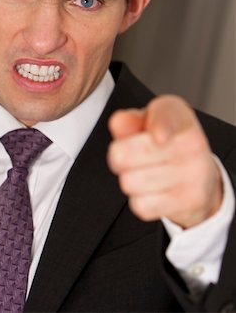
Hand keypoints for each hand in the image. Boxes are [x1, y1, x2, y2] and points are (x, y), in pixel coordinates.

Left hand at [107, 95, 222, 228]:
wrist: (201, 177)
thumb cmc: (168, 142)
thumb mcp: (147, 122)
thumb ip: (129, 120)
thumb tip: (119, 122)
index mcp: (176, 114)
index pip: (167, 117)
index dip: (160, 127)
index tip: (159, 137)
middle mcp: (191, 141)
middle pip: (124, 155)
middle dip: (118, 158)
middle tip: (130, 156)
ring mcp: (194, 172)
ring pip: (129, 183)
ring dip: (130, 180)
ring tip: (146, 173)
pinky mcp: (192, 200)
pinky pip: (142, 205)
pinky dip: (141, 201)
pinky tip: (155, 190)